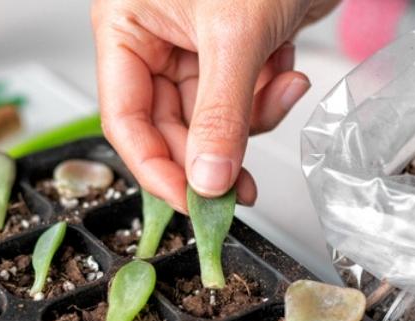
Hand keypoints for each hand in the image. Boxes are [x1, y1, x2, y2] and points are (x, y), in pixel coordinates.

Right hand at [92, 0, 339, 210]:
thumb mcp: (234, 36)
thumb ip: (221, 115)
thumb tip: (208, 179)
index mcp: (126, 24)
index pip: (126, 119)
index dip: (156, 168)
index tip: (190, 202)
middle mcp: (154, 37)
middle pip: (171, 127)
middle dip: (213, 152)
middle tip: (239, 189)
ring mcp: (195, 45)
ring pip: (213, 119)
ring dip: (253, 119)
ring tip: (280, 91)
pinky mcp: (235, 49)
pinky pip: (244, 99)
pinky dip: (270, 96)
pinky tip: (288, 72)